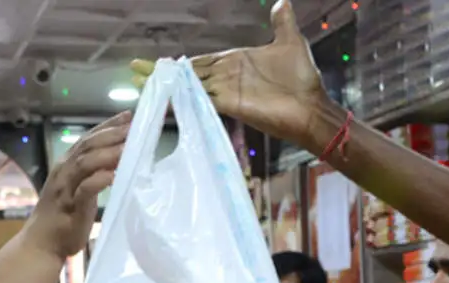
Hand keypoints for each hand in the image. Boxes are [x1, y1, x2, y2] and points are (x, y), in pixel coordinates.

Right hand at [21, 111, 130, 259]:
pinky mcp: (72, 208)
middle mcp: (64, 172)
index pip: (87, 139)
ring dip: (107, 153)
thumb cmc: (62, 216)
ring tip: (127, 146)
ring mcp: (66, 189)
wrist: (41, 243)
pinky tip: (113, 175)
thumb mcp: (78, 189)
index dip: (107, 126)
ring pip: (85, 163)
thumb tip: (117, 160)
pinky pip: (85, 190)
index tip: (127, 116)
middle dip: (110, 135)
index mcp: (66, 166)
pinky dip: (99, 180)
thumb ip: (92, 174)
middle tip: (131, 126)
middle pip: (87, 147)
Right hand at [130, 0, 328, 144]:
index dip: (180, 63)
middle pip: (189, 74)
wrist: (312, 107)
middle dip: (163, 73)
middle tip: (136, 72)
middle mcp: (227, 78)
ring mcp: (227, 92)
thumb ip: (282, 23)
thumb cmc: (303, 79)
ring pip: (190, 87)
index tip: (159, 63)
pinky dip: (183, 97)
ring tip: (141, 84)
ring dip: (166, 85)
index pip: (201, 62)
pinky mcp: (231, 104)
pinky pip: (202, 99)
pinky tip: (165, 95)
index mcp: (235, 62)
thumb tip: (281, 3)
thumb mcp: (291, 41)